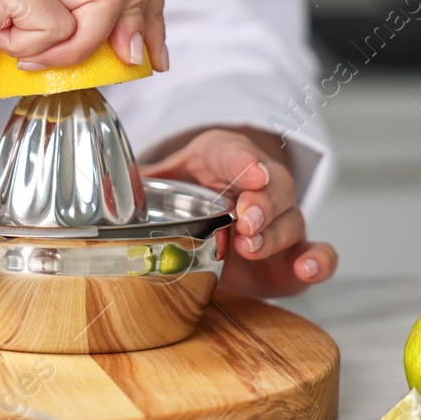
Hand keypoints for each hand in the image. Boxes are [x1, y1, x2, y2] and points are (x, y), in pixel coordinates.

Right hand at [0, 0, 167, 95]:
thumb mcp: (38, 47)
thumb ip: (84, 38)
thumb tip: (139, 53)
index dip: (155, 6)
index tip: (142, 55)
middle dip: (139, 19)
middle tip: (103, 57)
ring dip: (82, 46)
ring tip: (35, 58)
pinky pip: (58, 23)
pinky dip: (41, 55)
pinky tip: (5, 55)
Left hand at [141, 127, 336, 296]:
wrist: (210, 215)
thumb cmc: (182, 193)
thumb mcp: (156, 181)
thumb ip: (133, 187)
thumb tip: (100, 194)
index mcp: (219, 159)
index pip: (233, 152)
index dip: (243, 162)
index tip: (250, 174)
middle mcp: (255, 186)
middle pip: (272, 186)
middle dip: (261, 203)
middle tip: (244, 222)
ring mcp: (277, 220)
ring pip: (292, 218)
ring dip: (276, 233)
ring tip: (252, 245)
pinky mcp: (291, 254)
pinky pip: (317, 252)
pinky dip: (320, 260)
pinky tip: (309, 267)